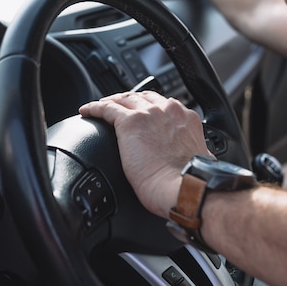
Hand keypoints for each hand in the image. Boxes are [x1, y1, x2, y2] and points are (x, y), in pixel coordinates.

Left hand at [79, 91, 212, 217]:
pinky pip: (106, 108)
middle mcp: (169, 110)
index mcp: (186, 118)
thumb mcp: (199, 159)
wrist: (184, 188)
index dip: (149, 107)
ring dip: (112, 102)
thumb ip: (190, 151)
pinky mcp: (130, 122)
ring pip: (124, 99)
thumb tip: (186, 158)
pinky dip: (95, 108)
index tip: (143, 114)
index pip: (164, 104)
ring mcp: (149, 114)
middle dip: (129, 101)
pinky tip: (87, 111)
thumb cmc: (191, 182)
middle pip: (143, 97)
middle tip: (119, 108)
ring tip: (101, 107)